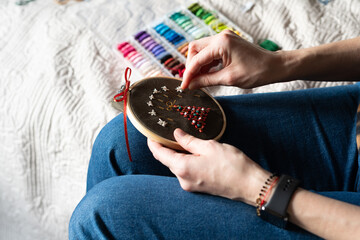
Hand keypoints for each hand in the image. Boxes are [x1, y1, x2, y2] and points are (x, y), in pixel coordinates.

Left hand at [147, 128, 269, 204]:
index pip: (160, 154)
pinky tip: (191, 153)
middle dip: (164, 147)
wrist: (250, 185)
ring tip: (180, 140)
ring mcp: (190, 185)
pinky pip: (186, 172)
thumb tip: (176, 134)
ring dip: (176, 154)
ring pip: (177, 166)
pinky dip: (184, 161)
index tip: (150, 134)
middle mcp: (183, 179)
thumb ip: (189, 141)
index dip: (153, 143)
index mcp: (183, 168)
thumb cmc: (232, 165)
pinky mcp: (198, 187)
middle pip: (167, 161)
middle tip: (166, 133)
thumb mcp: (209, 146)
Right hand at [182, 30, 284, 89]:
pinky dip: (207, 63)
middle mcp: (221, 36)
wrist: (274, 66)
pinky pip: (210, 51)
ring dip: (198, 65)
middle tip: (191, 82)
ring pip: (201, 50)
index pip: (197, 59)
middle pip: (195, 49)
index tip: (184, 87)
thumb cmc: (255, 72)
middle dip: (191, 66)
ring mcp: (224, 38)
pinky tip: (207, 75)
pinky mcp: (227, 42)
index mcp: (221, 43)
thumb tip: (191, 85)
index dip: (188, 74)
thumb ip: (206, 81)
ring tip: (199, 81)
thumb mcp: (228, 79)